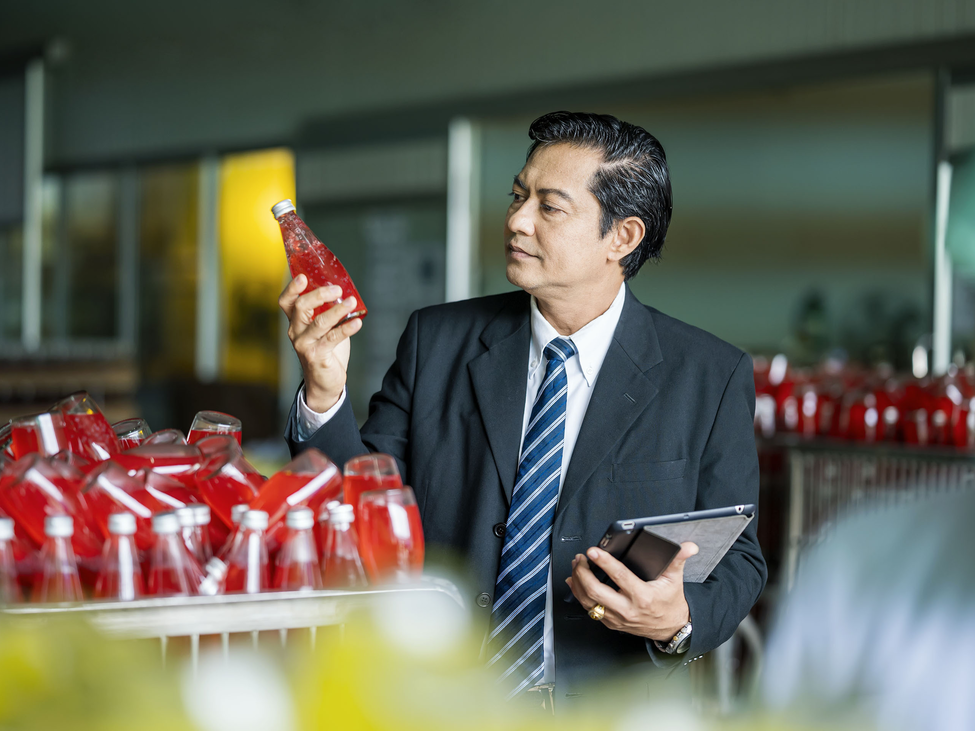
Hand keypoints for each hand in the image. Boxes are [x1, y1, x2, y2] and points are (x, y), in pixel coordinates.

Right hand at [278, 274, 362, 412]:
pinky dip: (346, 328)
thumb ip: (327, 312)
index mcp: (295, 322)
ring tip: (352, 302)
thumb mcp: (323, 329)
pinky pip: (333, 338)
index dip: (292, 288)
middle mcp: (295, 332)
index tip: (303, 277)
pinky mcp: (316, 355)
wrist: (324, 383)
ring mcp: (304, 344)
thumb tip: (346, 293)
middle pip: (301, 307)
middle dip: (319, 295)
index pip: (286, 302)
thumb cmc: (325, 351)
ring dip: (338, 310)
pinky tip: (357, 322)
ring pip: (319, 322)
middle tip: (338, 289)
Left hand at [565, 542, 698, 640]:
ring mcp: (617, 618)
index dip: (604, 562)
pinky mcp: (611, 623)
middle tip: (581, 558)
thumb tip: (688, 546)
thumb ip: (678, 560)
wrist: (671, 627)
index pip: (619, 577)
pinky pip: (589, 610)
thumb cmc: (670, 602)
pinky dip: (579, 594)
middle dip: (583, 572)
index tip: (593, 551)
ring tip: (576, 566)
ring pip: (588, 601)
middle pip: (596, 591)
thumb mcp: (675, 579)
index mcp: (642, 596)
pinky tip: (574, 582)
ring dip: (578, 582)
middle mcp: (627, 609)